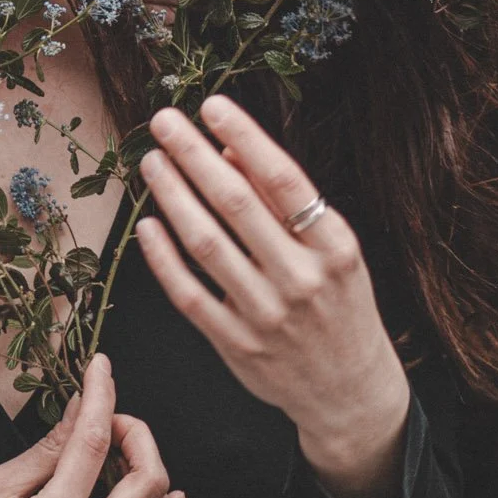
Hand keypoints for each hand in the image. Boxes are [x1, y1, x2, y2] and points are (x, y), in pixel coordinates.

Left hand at [135, 96, 411, 497]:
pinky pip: (189, 294)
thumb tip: (232, 148)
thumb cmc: (339, 303)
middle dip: (194, 155)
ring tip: (152, 161)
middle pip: (236, 205)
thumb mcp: (333, 248)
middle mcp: (301, 280)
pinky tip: (148, 224)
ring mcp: (266, 316)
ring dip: (173, 196)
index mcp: (334, 247)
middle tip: (163, 121)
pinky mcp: (237, 346)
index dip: (244, 136)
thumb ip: (284, 201)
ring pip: (206, 245)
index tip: (211, 106)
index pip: (284, 179)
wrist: (349, 391)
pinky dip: (164, 257)